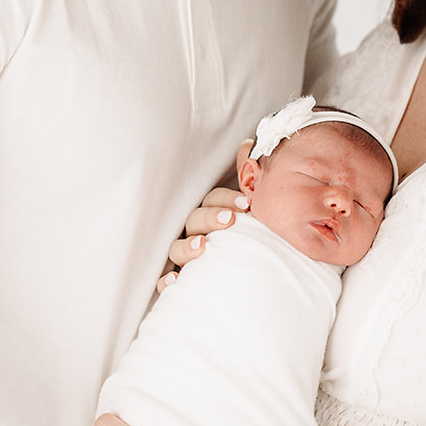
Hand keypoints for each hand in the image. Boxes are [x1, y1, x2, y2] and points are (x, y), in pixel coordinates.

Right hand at [160, 139, 254, 289]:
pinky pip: (165, 281)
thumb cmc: (255, 238)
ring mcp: (186, 255)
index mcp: (214, 213)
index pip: (213, 200)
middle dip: (211, 218)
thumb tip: (248, 144)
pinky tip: (175, 281)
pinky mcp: (182, 279)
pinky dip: (167, 281)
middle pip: (194, 220)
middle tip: (230, 222)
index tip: (246, 206)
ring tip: (203, 247)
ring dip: (188, 246)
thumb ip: (250, 181)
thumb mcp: (256, 211)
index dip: (226, 200)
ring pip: (176, 248)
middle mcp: (196, 232)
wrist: (260, 279)